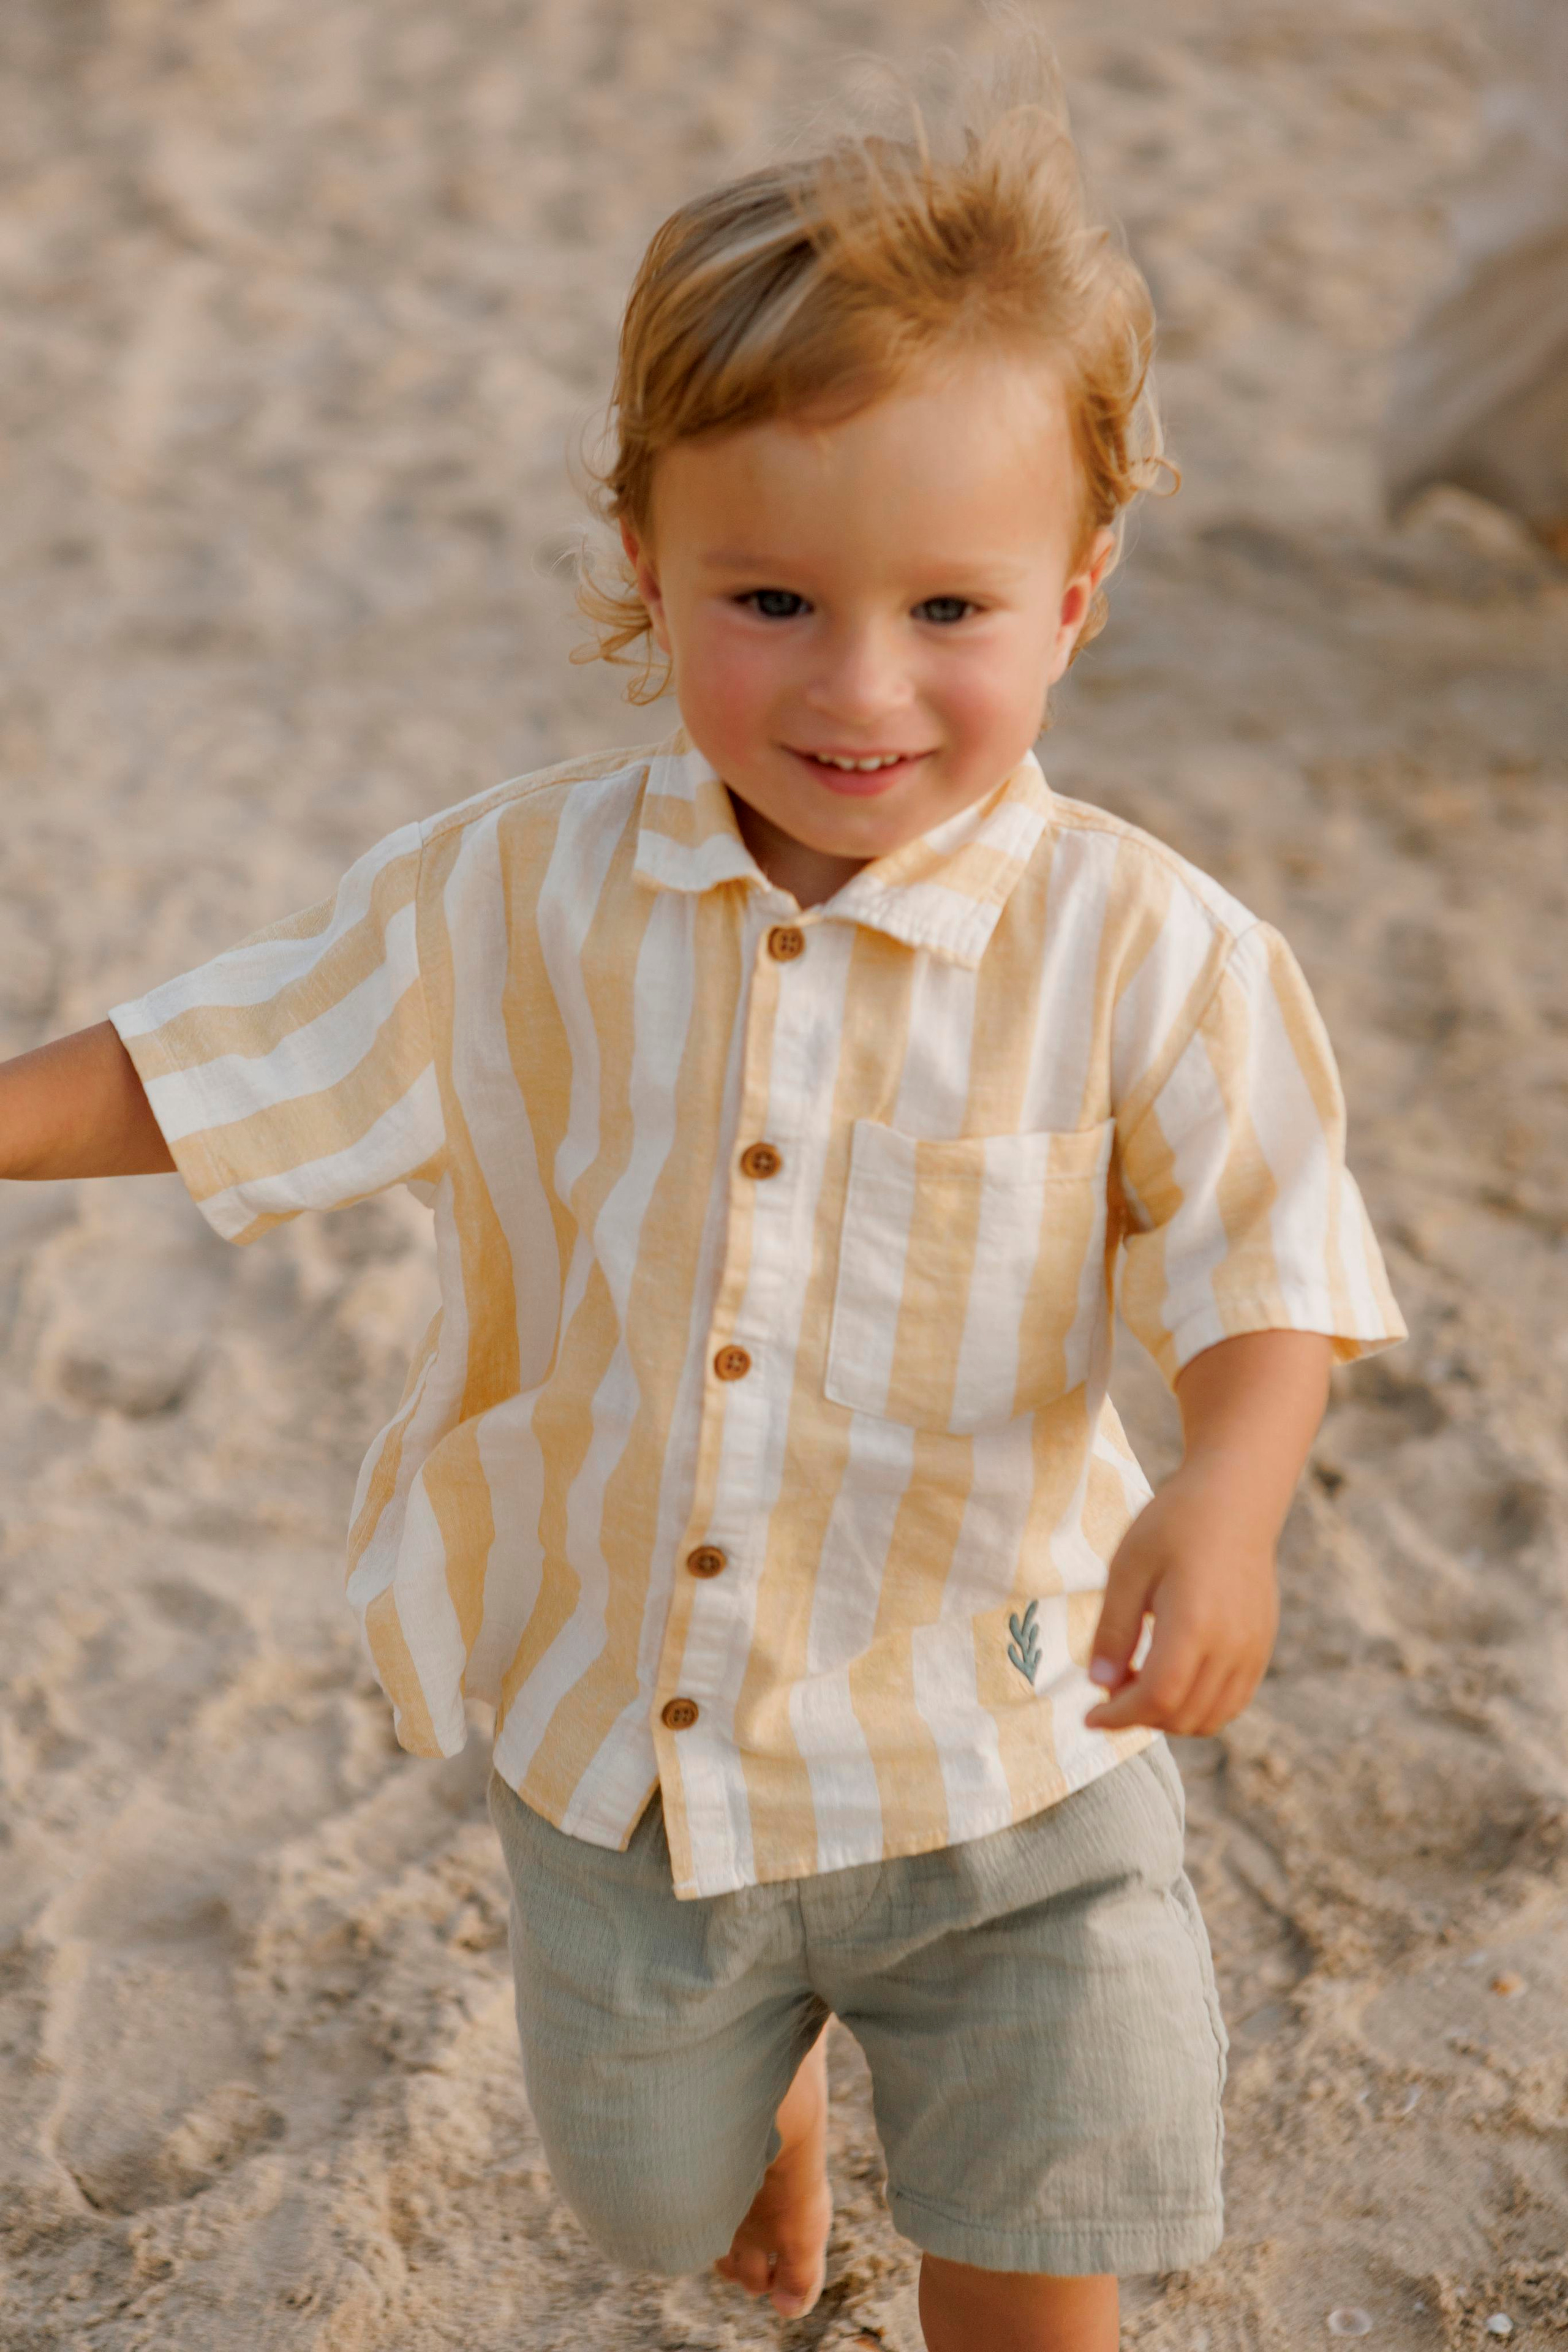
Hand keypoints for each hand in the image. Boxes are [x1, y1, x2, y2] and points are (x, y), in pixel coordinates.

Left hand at [1082, 1460, 1280, 1735]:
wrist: (1235, 1498)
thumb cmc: (1174, 1525)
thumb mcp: (1127, 1570)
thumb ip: (1113, 1631)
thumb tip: (1099, 1685)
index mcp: (1194, 1624)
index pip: (1157, 1698)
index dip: (1119, 1717)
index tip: (1089, 1717)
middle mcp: (1232, 1646)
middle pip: (1183, 1716)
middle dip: (1139, 1717)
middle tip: (1111, 1688)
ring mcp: (1253, 1649)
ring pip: (1211, 1717)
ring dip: (1169, 1717)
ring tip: (1139, 1681)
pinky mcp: (1262, 1646)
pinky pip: (1232, 1701)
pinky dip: (1198, 1706)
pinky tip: (1172, 1677)